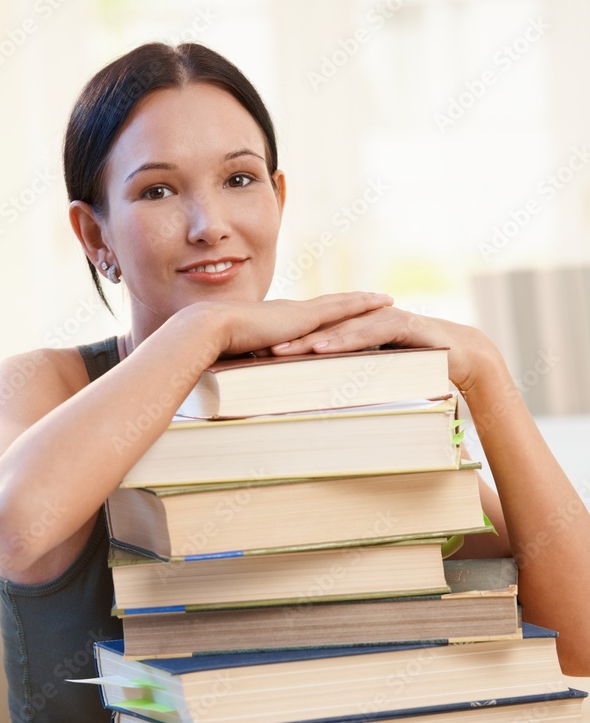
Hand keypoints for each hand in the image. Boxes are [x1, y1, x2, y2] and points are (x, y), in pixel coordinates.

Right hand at [190, 292, 394, 358]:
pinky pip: (344, 307)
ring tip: (386, 299)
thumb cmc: (215, 349)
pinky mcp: (306, 316)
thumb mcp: (240, 360)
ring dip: (365, 301)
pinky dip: (365, 303)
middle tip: (375, 301)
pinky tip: (383, 302)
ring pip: (342, 303)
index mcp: (276, 323)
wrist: (210, 330)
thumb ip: (251, 369)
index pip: (308, 319)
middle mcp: (291, 312)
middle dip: (352, 304)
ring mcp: (300, 311)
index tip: (341, 315)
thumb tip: (250, 386)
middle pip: (330, 306)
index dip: (326, 315)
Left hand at [270, 303, 501, 394]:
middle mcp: (365, 320)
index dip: (288, 342)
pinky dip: (345, 340)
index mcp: (355, 330)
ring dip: (310, 340)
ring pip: (340, 329)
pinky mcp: (402, 323)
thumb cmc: (416, 367)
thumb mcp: (377, 375)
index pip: (317, 334)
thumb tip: (319, 403)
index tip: (258, 356)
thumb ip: (351, 378)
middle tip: (259, 351)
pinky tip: (324, 349)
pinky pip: (367, 332)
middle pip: (321, 328)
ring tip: (283, 352)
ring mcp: (383, 318)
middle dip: (290, 339)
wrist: (463, 355)